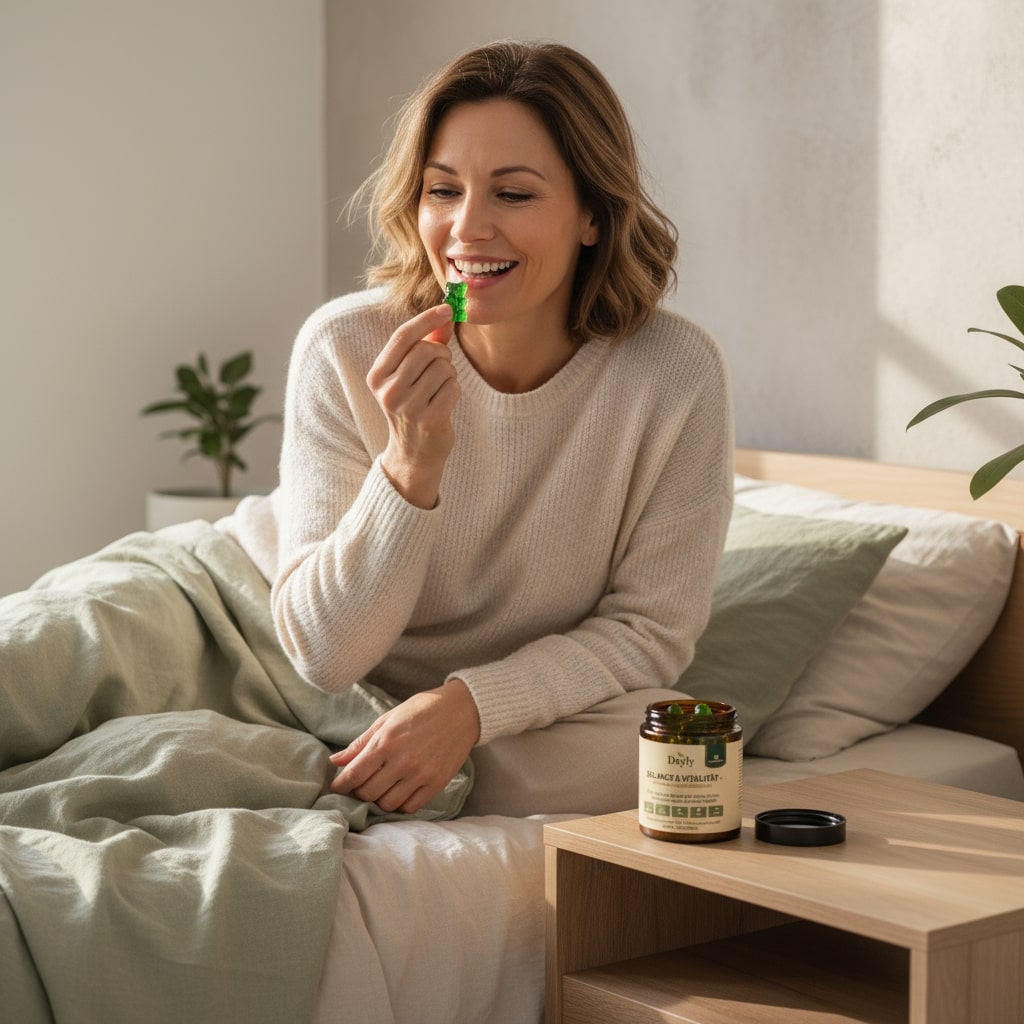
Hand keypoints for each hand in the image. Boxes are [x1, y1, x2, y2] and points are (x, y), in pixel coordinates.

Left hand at [329, 679, 479, 813]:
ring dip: (379, 798)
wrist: (462, 710)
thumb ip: (361, 743)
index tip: (337, 787)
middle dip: (359, 791)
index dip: (340, 785)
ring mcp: (421, 775)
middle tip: (362, 783)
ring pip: (387, 804)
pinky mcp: (437, 784)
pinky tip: (399, 791)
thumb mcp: (388, 719)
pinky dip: (400, 803)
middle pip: (367, 793)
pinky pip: (410, 807)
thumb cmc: (421, 710)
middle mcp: (402, 761)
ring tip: (382, 786)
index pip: (354, 775)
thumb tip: (335, 761)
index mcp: (386, 741)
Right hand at [366, 304, 459, 508]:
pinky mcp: (428, 420)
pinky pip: (453, 387)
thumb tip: (446, 315)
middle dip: (442, 354)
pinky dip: (454, 391)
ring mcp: (407, 407)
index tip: (447, 308)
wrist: (414, 453)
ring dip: (449, 375)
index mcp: (377, 375)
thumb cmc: (414, 406)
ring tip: (439, 390)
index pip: (402, 336)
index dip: (427, 318)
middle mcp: (388, 390)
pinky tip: (444, 403)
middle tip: (441, 368)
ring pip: (443, 368)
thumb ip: (426, 343)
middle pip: (427, 350)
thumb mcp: (410, 375)